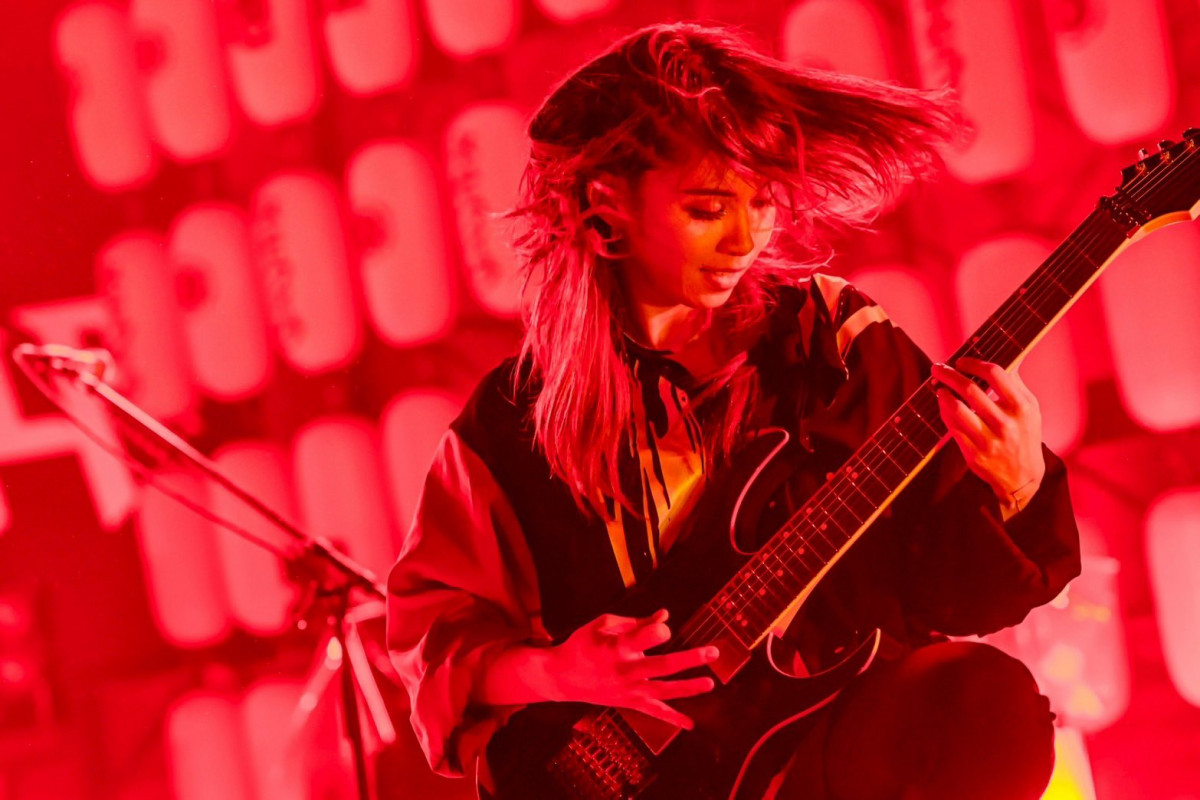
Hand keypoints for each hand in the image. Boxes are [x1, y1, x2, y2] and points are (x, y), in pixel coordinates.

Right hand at [547, 609, 718, 728]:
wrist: (562, 677)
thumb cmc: (583, 644)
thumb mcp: (603, 625)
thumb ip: (636, 621)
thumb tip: (665, 615)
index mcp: (618, 647)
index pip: (646, 637)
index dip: (659, 630)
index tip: (664, 627)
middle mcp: (625, 670)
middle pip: (663, 666)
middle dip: (691, 659)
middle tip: (713, 652)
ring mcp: (628, 690)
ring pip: (664, 691)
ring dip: (689, 688)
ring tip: (710, 683)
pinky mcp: (629, 702)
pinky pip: (654, 713)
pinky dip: (673, 719)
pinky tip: (691, 724)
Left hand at [931, 358, 1045, 514]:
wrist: (1023, 477)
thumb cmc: (1025, 433)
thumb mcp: (1029, 408)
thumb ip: (1015, 382)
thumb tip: (1005, 353)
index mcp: (1022, 407)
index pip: (995, 373)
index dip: (974, 363)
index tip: (961, 361)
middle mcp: (1006, 423)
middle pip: (970, 389)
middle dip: (949, 374)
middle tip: (937, 367)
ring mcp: (989, 440)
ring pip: (956, 409)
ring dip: (942, 394)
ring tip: (938, 387)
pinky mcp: (974, 454)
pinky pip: (952, 427)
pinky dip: (944, 412)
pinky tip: (942, 404)